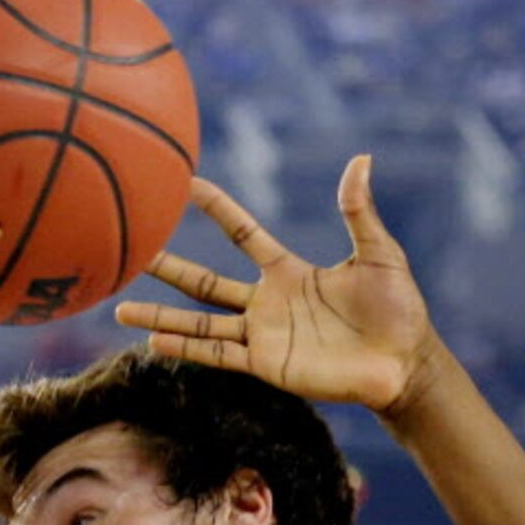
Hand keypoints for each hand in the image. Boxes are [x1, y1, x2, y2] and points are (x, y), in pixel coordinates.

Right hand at [114, 160, 441, 413]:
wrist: (406, 363)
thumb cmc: (399, 309)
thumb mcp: (379, 253)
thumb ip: (358, 210)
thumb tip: (361, 158)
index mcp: (289, 271)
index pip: (242, 233)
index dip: (216, 209)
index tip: (184, 182)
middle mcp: (268, 303)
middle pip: (205, 282)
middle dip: (167, 266)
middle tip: (128, 249)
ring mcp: (265, 336)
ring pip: (200, 323)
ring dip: (160, 317)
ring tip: (118, 309)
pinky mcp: (269, 366)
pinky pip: (219, 356)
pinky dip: (187, 349)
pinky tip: (155, 342)